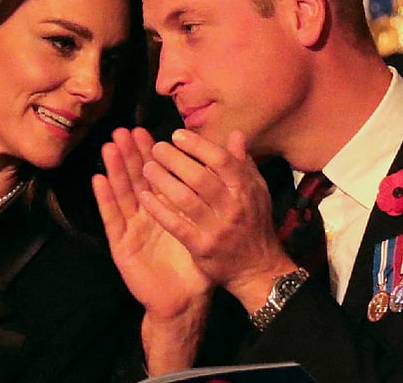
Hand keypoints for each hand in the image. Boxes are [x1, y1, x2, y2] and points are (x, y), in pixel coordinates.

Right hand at [93, 127, 211, 318]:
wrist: (184, 301)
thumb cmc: (197, 265)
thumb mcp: (208, 226)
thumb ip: (214, 197)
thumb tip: (224, 175)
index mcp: (165, 208)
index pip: (157, 175)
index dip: (150, 154)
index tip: (146, 131)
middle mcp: (146, 214)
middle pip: (136, 179)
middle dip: (130, 155)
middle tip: (123, 131)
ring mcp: (132, 228)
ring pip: (122, 193)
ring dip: (115, 169)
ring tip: (109, 146)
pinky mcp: (121, 245)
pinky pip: (113, 219)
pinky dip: (105, 199)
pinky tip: (99, 179)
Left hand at [140, 129, 295, 309]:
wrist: (257, 267)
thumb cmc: (253, 223)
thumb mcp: (256, 191)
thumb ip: (242, 164)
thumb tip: (235, 134)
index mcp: (245, 189)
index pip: (221, 160)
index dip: (197, 145)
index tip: (176, 135)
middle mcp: (232, 207)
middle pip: (199, 177)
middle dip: (174, 159)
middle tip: (156, 149)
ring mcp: (217, 228)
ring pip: (185, 199)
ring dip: (162, 181)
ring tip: (147, 168)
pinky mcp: (202, 247)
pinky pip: (176, 225)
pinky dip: (159, 209)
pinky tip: (144, 196)